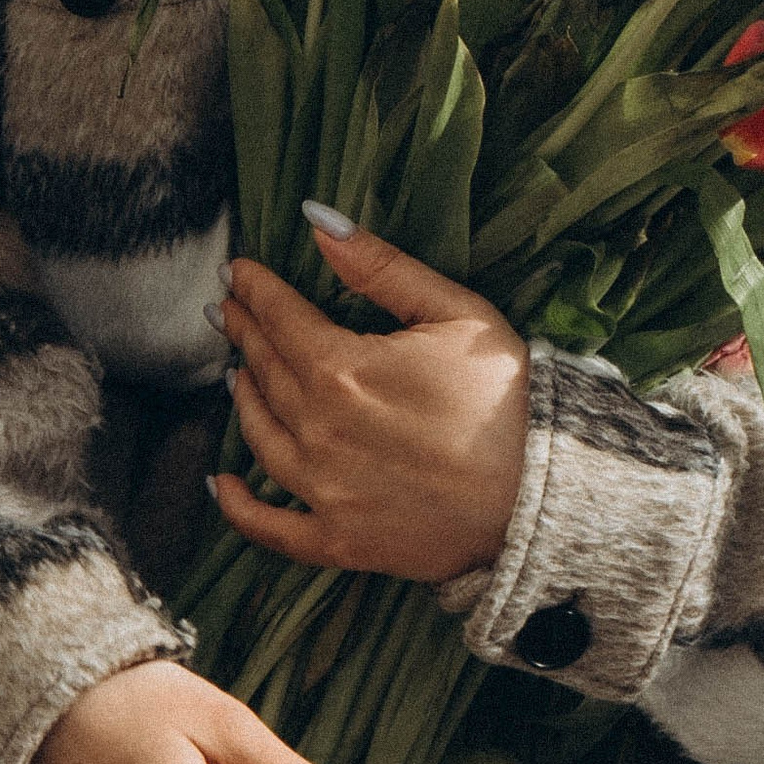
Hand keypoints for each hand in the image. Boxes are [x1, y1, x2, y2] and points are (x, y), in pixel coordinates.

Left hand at [213, 210, 530, 583]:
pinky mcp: (338, 540)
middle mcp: (317, 429)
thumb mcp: (455, 312)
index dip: (256, 290)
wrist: (541, 494)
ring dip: (243, 398)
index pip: (280, 318)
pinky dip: (238, 506)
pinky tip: (222, 483)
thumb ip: (381, 268)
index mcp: (342, 368)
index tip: (238, 273)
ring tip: (237, 373)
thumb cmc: (507, 396)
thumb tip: (320, 223)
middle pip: (265, 370)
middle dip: (246, 333)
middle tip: (230, 310)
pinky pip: (270, 527)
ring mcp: (322, 490)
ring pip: (259, 435)